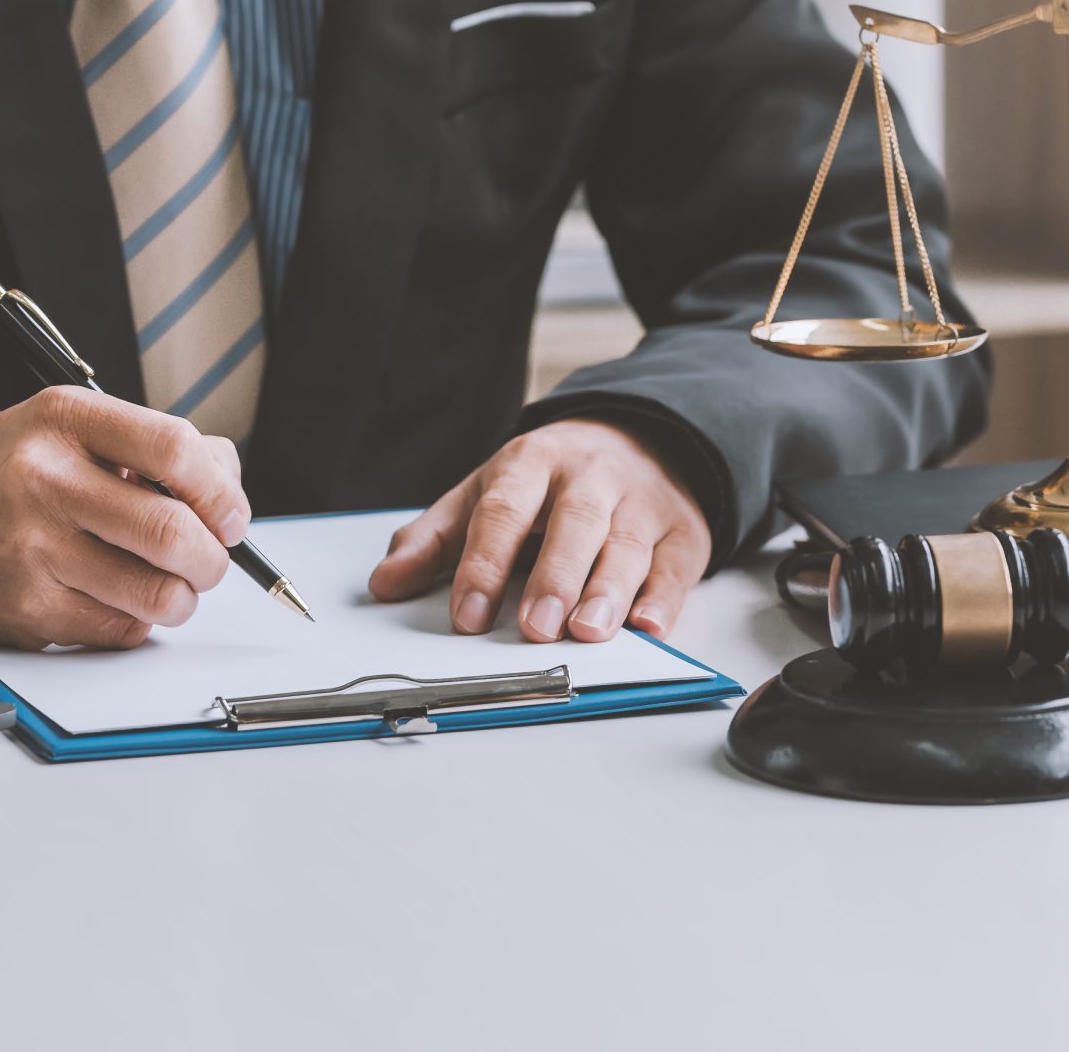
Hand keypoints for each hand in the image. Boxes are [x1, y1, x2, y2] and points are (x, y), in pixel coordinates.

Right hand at [0, 388, 248, 649]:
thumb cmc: (2, 472)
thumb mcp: (67, 427)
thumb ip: (150, 446)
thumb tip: (227, 486)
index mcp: (66, 421)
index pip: (174, 448)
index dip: (222, 490)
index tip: (230, 514)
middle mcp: (47, 481)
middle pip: (174, 532)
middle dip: (212, 558)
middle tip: (209, 560)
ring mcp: (34, 550)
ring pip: (157, 594)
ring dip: (182, 598)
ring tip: (170, 585)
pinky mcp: (27, 610)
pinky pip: (120, 629)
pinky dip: (138, 621)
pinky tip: (117, 598)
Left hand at [367, 418, 710, 641]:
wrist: (642, 438)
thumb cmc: (550, 481)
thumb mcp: (486, 492)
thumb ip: (434, 539)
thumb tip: (386, 584)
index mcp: (533, 463)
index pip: (504, 510)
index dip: (485, 563)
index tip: (468, 614)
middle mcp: (592, 478)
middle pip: (574, 523)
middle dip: (555, 576)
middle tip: (536, 627)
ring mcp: (642, 503)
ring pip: (627, 547)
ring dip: (609, 592)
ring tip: (588, 631)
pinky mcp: (683, 533)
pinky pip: (676, 567)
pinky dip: (664, 600)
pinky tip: (648, 627)